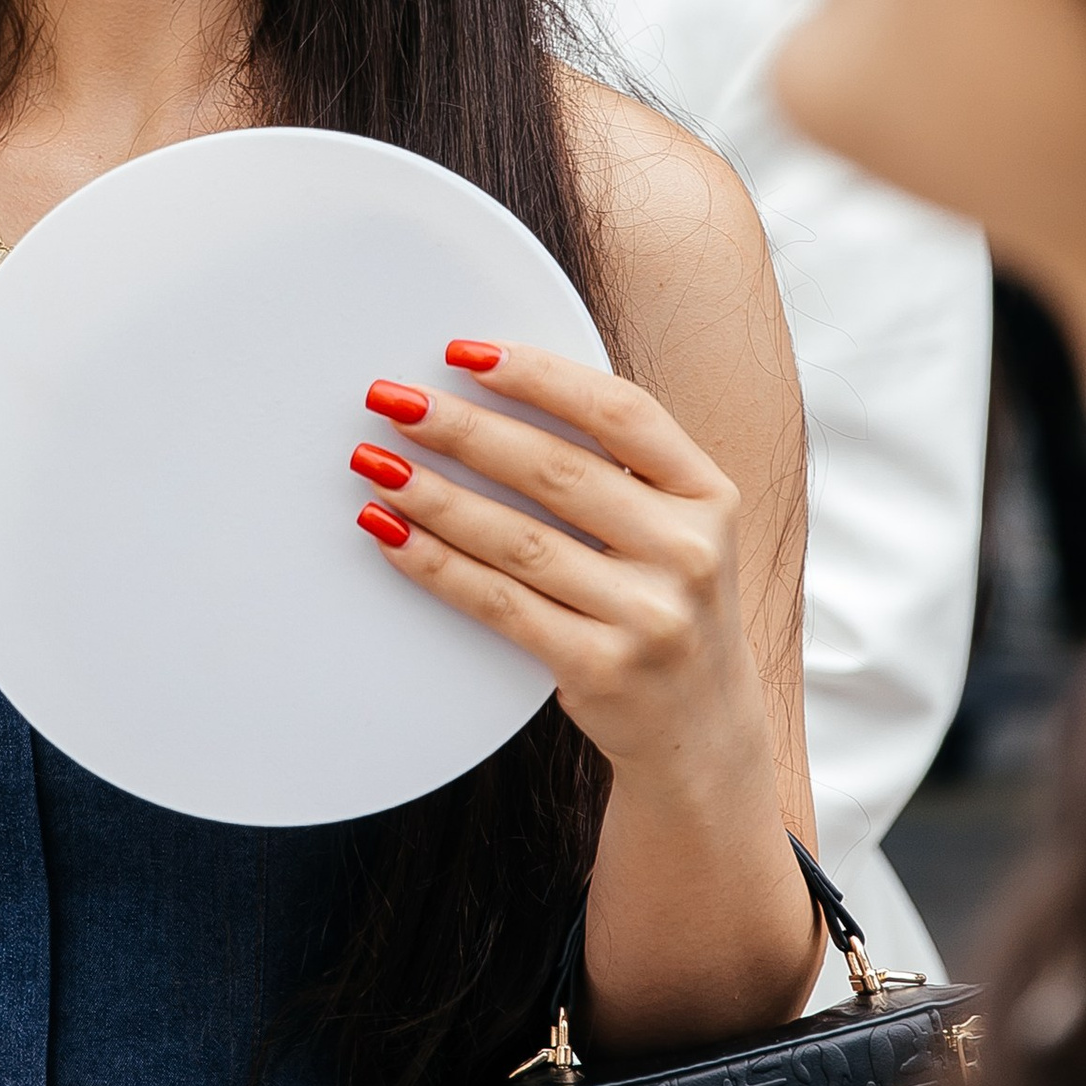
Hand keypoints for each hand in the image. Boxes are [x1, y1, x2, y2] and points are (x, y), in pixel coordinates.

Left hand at [350, 340, 770, 804]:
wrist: (701, 733)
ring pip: (518, 539)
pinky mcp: (601, 667)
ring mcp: (648, 614)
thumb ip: (619, 468)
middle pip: (557, 470)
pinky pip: (499, 603)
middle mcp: (687, 551)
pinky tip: (392, 535)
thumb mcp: (679, 528)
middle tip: (391, 399)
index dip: (539, 375)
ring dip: (435, 496)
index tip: (464, 352)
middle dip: (462, 428)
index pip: (621, 412)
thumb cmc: (667, 606)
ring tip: (376, 462)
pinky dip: (436, 565)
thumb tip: (494, 394)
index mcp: (709, 495)